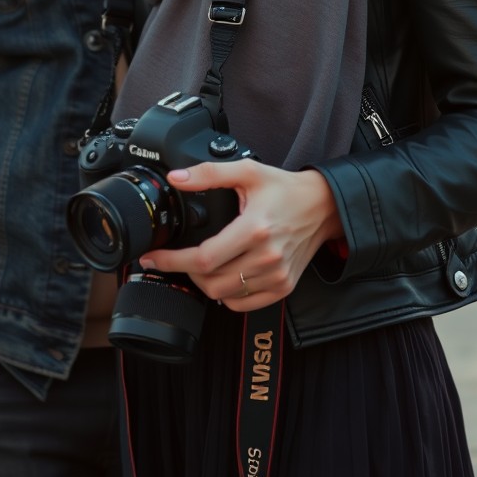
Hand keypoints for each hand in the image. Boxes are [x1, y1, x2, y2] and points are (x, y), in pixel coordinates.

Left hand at [139, 160, 342, 311]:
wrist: (323, 206)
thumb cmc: (285, 188)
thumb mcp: (248, 172)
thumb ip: (209, 173)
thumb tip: (177, 178)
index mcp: (254, 229)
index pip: (203, 259)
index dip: (172, 261)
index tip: (153, 257)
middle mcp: (266, 257)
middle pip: (210, 282)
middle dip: (184, 272)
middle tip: (175, 259)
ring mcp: (276, 276)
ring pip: (224, 296)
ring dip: (204, 284)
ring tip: (197, 266)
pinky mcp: (283, 287)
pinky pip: (243, 305)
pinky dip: (226, 296)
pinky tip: (221, 277)